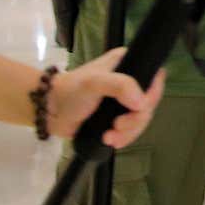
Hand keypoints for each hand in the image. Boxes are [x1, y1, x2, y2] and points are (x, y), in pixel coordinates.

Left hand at [46, 48, 164, 147]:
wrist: (50, 111)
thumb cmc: (71, 91)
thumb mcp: (95, 82)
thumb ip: (120, 86)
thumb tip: (142, 104)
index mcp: (127, 64)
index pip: (154, 78)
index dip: (151, 95)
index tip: (138, 108)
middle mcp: (129, 82)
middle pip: (149, 104)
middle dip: (136, 120)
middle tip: (118, 126)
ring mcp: (123, 102)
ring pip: (141, 120)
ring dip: (128, 132)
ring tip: (110, 137)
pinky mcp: (116, 119)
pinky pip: (131, 131)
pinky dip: (123, 138)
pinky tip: (110, 140)